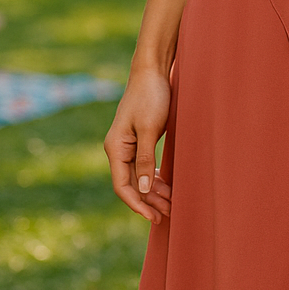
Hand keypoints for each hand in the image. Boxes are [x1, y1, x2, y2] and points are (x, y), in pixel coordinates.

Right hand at [104, 67, 172, 223]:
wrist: (152, 72)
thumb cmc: (151, 97)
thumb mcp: (150, 129)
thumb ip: (146, 160)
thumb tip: (143, 188)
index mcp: (116, 148)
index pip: (123, 186)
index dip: (138, 204)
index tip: (154, 217)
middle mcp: (118, 149)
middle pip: (131, 185)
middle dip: (149, 201)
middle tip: (169, 214)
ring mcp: (128, 146)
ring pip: (138, 177)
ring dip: (154, 192)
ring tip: (172, 204)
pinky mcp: (139, 140)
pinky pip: (144, 166)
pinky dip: (155, 177)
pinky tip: (168, 185)